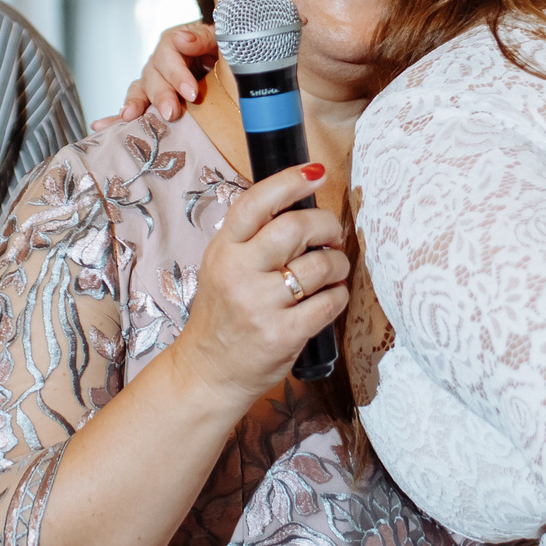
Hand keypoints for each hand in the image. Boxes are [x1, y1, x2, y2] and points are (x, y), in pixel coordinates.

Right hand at [90, 21, 216, 127]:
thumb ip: (204, 37)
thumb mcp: (220, 39)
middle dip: (161, 95)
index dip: (178, 73)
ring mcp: (152, 81)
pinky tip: (101, 126)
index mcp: (176, 42)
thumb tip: (181, 39)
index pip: (169, 50)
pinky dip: (115, 117)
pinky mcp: (149, 100)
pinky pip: (131, 107)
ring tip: (129, 116)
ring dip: (135, 104)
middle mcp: (159, 61)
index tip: (191, 93)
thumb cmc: (223, 52)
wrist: (225, 69)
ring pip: (139, 90)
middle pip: (153, 73)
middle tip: (172, 113)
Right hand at [170, 163, 349, 408]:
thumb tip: (302, 205)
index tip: (315, 173)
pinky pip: (329, 302)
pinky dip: (338, 295)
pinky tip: (330, 297)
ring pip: (320, 265)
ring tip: (333, 270)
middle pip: (295, 227)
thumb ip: (253, 238)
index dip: (289, 182)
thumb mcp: (222, 267)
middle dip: (327, 225)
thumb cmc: (223, 315)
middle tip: (332, 235)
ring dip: (338, 263)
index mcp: (223, 250)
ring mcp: (260, 305)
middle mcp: (238, 273)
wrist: (207, 372)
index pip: (256, 203)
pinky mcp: (282, 334)